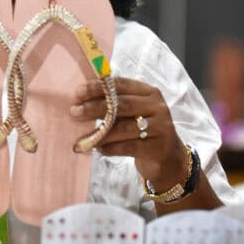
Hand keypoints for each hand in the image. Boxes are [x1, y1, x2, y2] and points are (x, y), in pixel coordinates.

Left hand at [70, 76, 188, 191]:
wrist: (169, 159)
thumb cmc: (144, 131)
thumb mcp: (134, 113)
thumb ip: (115, 104)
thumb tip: (81, 100)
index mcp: (149, 92)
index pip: (120, 85)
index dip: (97, 88)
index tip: (77, 94)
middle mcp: (157, 107)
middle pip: (121, 105)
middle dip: (94, 108)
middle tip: (74, 113)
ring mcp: (160, 127)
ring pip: (123, 128)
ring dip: (99, 133)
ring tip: (82, 139)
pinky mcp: (158, 148)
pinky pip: (128, 147)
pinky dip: (110, 148)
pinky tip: (98, 149)